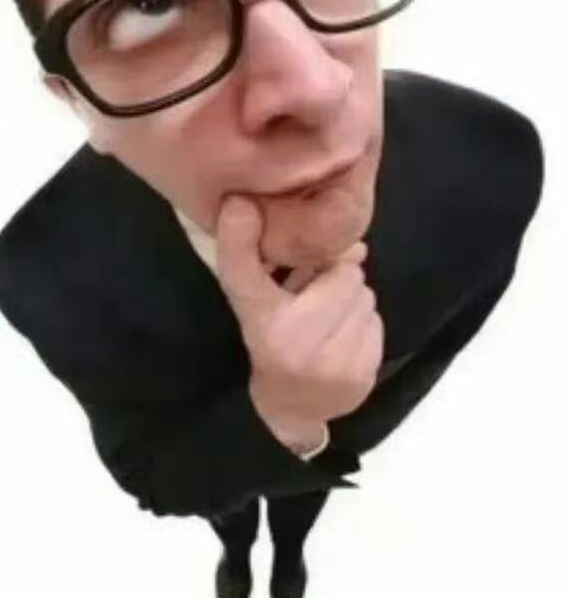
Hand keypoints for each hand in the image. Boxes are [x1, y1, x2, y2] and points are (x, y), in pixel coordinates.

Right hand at [215, 194, 384, 432]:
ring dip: (351, 299)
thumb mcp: (256, 304)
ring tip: (327, 317)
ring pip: (364, 295)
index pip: (246, 272)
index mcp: (262, 324)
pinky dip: (363, 323)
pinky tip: (342, 337)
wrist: (290, 411)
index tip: (239, 204)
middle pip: (343, 274)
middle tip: (314, 295)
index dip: (240, 237)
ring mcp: (335, 364)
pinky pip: (376, 322)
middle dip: (335, 277)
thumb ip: (279, 262)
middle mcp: (297, 343)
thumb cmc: (270, 343)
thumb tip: (353, 244)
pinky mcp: (363, 376)